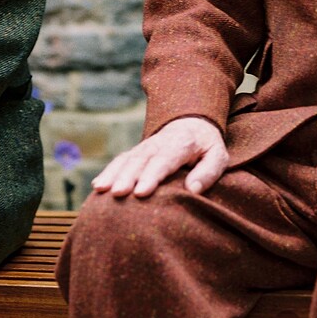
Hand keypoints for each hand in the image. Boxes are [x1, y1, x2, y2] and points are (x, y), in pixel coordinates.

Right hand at [91, 116, 227, 198]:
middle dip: (127, 177)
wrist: (192, 124)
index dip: (151, 176)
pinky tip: (98, 186)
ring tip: (101, 190)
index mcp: (180, 144)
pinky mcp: (136, 153)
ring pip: (126, 160)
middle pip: (140, 160)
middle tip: (117, 194)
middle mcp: (158, 143)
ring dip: (113, 174)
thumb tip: (193, 189)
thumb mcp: (218, 156)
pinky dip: (108, 172)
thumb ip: (208, 172)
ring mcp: (144, 147)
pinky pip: (120, 160)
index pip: (164, 160)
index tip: (141, 192)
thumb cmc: (206, 147)